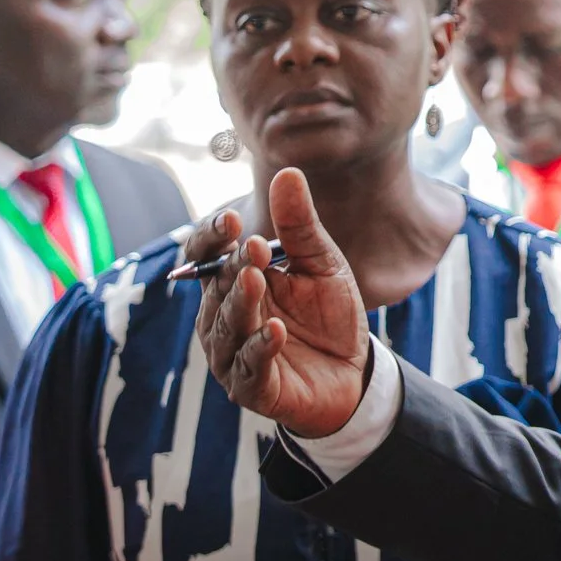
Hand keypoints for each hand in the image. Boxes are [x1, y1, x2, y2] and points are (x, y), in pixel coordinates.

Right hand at [189, 167, 368, 436]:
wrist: (355, 370)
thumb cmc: (328, 315)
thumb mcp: (321, 263)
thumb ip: (300, 225)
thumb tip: (288, 173)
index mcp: (231, 283)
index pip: (204, 255)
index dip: (212, 237)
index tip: (232, 220)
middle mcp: (222, 316)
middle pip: (216, 287)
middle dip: (234, 267)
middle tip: (254, 247)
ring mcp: (232, 354)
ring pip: (227, 325)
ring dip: (241, 302)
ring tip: (257, 279)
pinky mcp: (252, 387)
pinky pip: (250, 365)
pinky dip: (261, 347)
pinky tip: (276, 330)